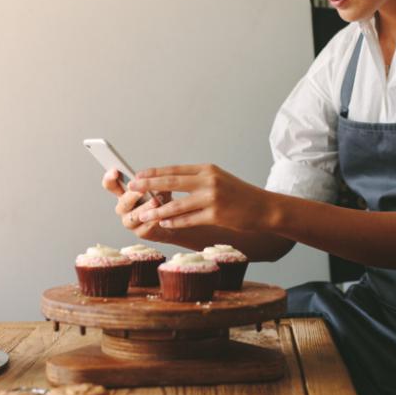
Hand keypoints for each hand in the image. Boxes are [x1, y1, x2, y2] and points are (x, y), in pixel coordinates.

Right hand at [101, 168, 173, 241]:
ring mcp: (130, 222)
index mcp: (124, 194)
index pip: (111, 185)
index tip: (115, 171)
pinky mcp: (141, 233)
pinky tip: (160, 216)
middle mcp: (123, 208)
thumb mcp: (158, 188)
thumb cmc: (162, 202)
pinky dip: (153, 221)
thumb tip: (154, 180)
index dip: (110, 178)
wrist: (172, 221)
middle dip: (132, 196)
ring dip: (145, 208)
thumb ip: (154, 183)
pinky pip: (145, 227)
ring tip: (156, 202)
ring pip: (134, 216)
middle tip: (142, 190)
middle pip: (123, 202)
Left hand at [127, 164, 272, 231]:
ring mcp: (212, 198)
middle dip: (148, 185)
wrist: (264, 208)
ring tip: (141, 215)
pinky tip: (163, 224)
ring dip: (156, 211)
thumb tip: (171, 183)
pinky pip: (188, 220)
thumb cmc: (239, 195)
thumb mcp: (219, 179)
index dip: (154, 172)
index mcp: (207, 170)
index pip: (175, 169)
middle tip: (131, 188)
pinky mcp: (215, 215)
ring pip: (176, 204)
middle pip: (171, 182)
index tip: (138, 175)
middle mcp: (208, 181)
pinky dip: (174, 222)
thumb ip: (197, 180)